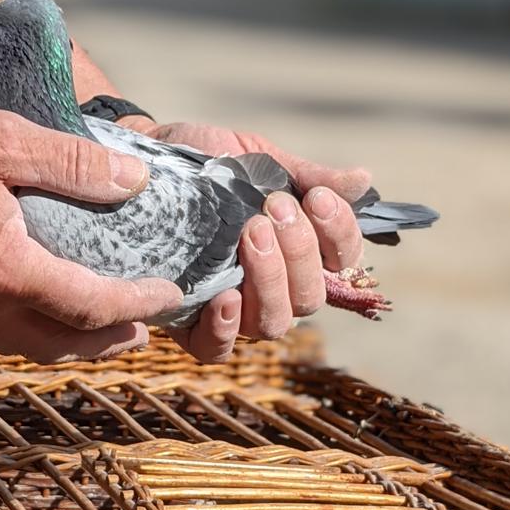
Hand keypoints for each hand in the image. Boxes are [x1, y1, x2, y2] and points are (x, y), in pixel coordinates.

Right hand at [0, 70, 180, 362]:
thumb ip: (71, 163)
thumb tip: (133, 178)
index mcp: (3, 268)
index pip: (89, 306)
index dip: (137, 305)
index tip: (169, 296)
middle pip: (60, 344)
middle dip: (108, 341)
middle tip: (143, 328)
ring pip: (22, 346)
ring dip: (68, 342)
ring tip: (101, 327)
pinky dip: (27, 333)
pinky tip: (36, 309)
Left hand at [130, 120, 369, 362]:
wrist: (146, 161)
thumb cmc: (208, 165)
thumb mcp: (258, 159)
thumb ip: (305, 175)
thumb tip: (364, 180)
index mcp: (299, 251)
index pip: (342, 261)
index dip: (339, 235)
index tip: (316, 197)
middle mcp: (274, 287)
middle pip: (310, 297)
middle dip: (299, 251)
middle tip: (272, 208)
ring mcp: (235, 310)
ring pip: (273, 323)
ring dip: (269, 281)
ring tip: (250, 235)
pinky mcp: (190, 324)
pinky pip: (217, 350)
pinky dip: (225, 329)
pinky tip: (224, 298)